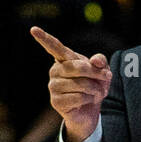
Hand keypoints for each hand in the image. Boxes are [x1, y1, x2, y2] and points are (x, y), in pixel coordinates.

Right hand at [30, 26, 110, 141]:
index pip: (54, 47)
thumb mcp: (102, 71)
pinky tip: (87, 100)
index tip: (33, 29)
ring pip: (80, 84)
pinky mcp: (56, 101)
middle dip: (96, 73)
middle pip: (77, 67)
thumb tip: (96, 61)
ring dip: (95, 88)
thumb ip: (101, 62)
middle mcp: (55, 70)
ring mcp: (53, 86)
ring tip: (97, 92)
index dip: (44, 38)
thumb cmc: (94, 86)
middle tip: (107, 77)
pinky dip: (89, 99)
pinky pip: (78, 97)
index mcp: (64, 59)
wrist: (89, 111)